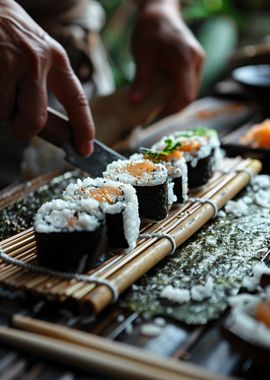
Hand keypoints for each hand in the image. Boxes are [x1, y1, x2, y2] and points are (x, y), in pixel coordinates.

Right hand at [0, 0, 93, 155]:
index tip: (85, 149)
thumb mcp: (32, 49)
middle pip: (35, 122)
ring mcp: (13, 64)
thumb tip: (43, 124)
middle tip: (15, 122)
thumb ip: (42, 82)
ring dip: (0, 106)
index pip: (77, 101)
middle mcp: (38, 61)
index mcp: (55, 57)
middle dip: (22, 129)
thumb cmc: (3, 28)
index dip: (84, 128)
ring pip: (6, 114)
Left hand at [131, 0, 204, 115]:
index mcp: (185, 58)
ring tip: (156, 109)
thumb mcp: (142, 53)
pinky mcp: (196, 63)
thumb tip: (136, 102)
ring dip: (175, 103)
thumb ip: (141, 78)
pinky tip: (162, 97)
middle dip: (172, 110)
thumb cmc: (150, 28)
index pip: (183, 95)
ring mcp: (199, 62)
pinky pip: (189, 85)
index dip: (169, 111)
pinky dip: (177, 94)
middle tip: (153, 117)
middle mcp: (197, 61)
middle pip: (189, 97)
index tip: (153, 117)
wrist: (160, 11)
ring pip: (191, 92)